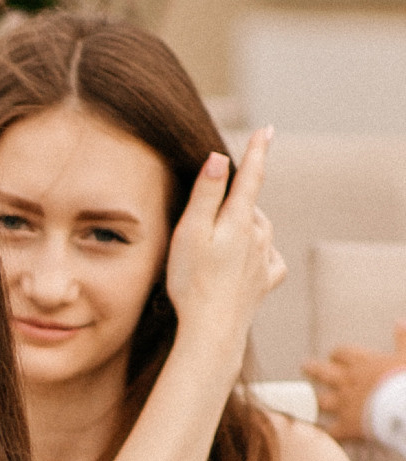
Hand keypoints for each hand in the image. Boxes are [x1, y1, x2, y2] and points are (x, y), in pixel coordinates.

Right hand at [164, 129, 280, 343]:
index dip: (258, 150)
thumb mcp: (190, 232)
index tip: (267, 130)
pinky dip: (262, 252)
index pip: (251, 177)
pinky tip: (251, 259)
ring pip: (261, 230)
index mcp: (240, 220)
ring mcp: (264, 261)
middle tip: (213, 207)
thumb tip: (218, 157)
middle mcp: (259, 237)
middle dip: (239, 198)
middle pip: (251, 206)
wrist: (212, 331)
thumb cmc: (193, 282)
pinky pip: (270, 259)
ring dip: (247, 224)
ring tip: (224, 233)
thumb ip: (205, 194)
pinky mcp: (264, 283)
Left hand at [307, 320, 405, 442]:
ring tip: (300, 400)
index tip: (333, 356)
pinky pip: (327, 431)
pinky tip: (311, 432)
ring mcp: (344, 404)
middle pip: (323, 373)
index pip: (342, 354)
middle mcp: (348, 382)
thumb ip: (402, 339)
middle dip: (313, 369)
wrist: (405, 406)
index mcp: (363, 363)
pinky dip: (319, 432)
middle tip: (304, 366)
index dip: (337, 355)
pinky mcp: (346, 426)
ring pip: (320, 400)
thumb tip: (398, 322)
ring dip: (312, 399)